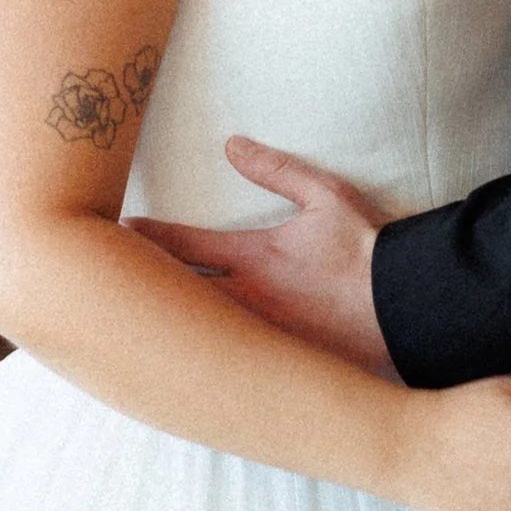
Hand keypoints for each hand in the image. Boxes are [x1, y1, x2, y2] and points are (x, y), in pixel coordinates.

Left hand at [130, 138, 394, 375]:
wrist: (409, 308)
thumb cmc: (369, 250)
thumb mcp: (326, 196)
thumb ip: (276, 170)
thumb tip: (231, 145)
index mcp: (253, 259)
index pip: (182, 246)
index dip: (146, 238)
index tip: (118, 230)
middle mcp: (245, 302)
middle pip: (173, 295)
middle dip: (137, 287)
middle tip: (100, 282)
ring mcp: (257, 338)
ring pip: (194, 332)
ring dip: (163, 324)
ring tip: (127, 321)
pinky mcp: (274, 365)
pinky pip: (226, 360)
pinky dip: (199, 356)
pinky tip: (180, 362)